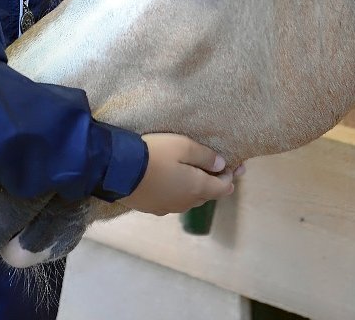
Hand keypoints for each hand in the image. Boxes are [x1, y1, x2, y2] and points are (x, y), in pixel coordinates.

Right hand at [119, 133, 235, 215]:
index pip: (223, 187)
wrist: (117, 170)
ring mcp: (168, 208)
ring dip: (196, 188)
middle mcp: (186, 202)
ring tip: (195, 175)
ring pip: (190, 200)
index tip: (236, 166)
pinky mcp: (152, 208)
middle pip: (207, 195)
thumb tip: (222, 165)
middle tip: (218, 168)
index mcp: (197, 188)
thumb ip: (205, 156)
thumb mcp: (183, 146)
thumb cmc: (154, 154)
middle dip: (215, 182)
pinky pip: (173, 201)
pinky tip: (172, 182)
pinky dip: (179, 192)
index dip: (231, 177)